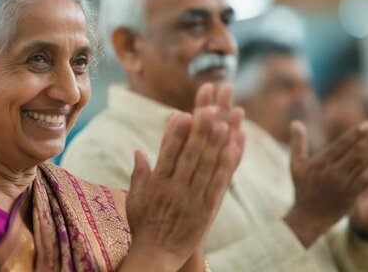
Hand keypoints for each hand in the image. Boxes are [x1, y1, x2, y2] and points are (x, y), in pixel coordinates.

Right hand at [122, 83, 244, 270]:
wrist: (156, 256)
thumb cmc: (144, 226)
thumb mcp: (135, 199)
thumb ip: (139, 174)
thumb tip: (139, 150)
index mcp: (156, 184)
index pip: (167, 154)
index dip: (175, 134)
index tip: (183, 114)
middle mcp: (174, 190)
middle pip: (189, 157)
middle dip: (198, 132)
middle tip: (207, 110)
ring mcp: (191, 200)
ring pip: (205, 168)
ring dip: (214, 145)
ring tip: (223, 124)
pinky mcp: (206, 211)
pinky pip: (218, 186)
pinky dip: (225, 167)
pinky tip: (232, 150)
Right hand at [284, 120, 367, 246]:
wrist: (309, 217)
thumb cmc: (303, 187)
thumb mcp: (295, 164)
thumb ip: (297, 143)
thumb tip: (295, 122)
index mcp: (320, 163)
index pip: (341, 145)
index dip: (355, 134)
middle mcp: (333, 172)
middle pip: (355, 153)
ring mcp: (343, 185)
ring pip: (362, 166)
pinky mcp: (351, 196)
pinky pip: (365, 182)